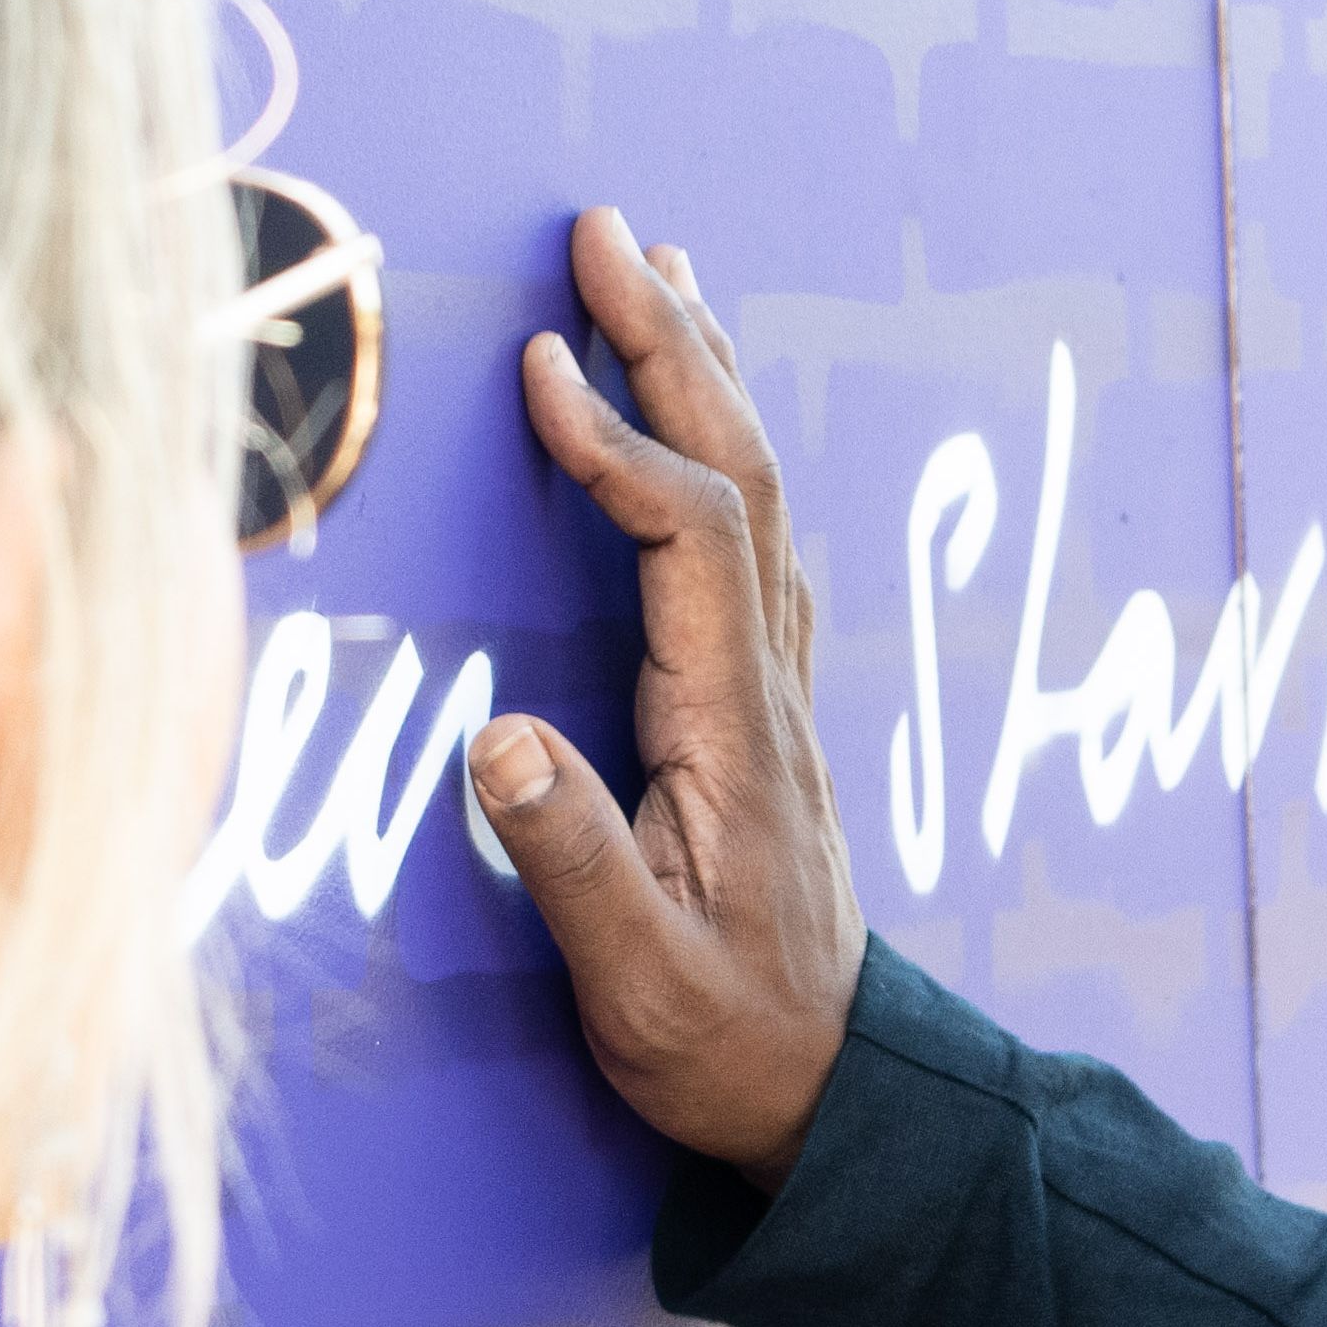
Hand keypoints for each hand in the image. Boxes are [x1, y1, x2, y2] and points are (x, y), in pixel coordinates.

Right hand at [474, 209, 864, 1184]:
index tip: (540, 368)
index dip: (619, 446)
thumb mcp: (635, 980)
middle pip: (740, 476)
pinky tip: (684, 405)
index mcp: (731, 732)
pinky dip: (710, 440)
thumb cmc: (723, 1044)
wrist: (826, 1095)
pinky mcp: (755, 704)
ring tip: (650, 264)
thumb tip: (501, 741)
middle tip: (602, 231)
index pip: (690, 541)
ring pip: (754, 491)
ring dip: (702, 371)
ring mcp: (771, 688)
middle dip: (673, 344)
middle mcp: (766, 687)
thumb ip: (569, 863)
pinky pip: (745, 532)